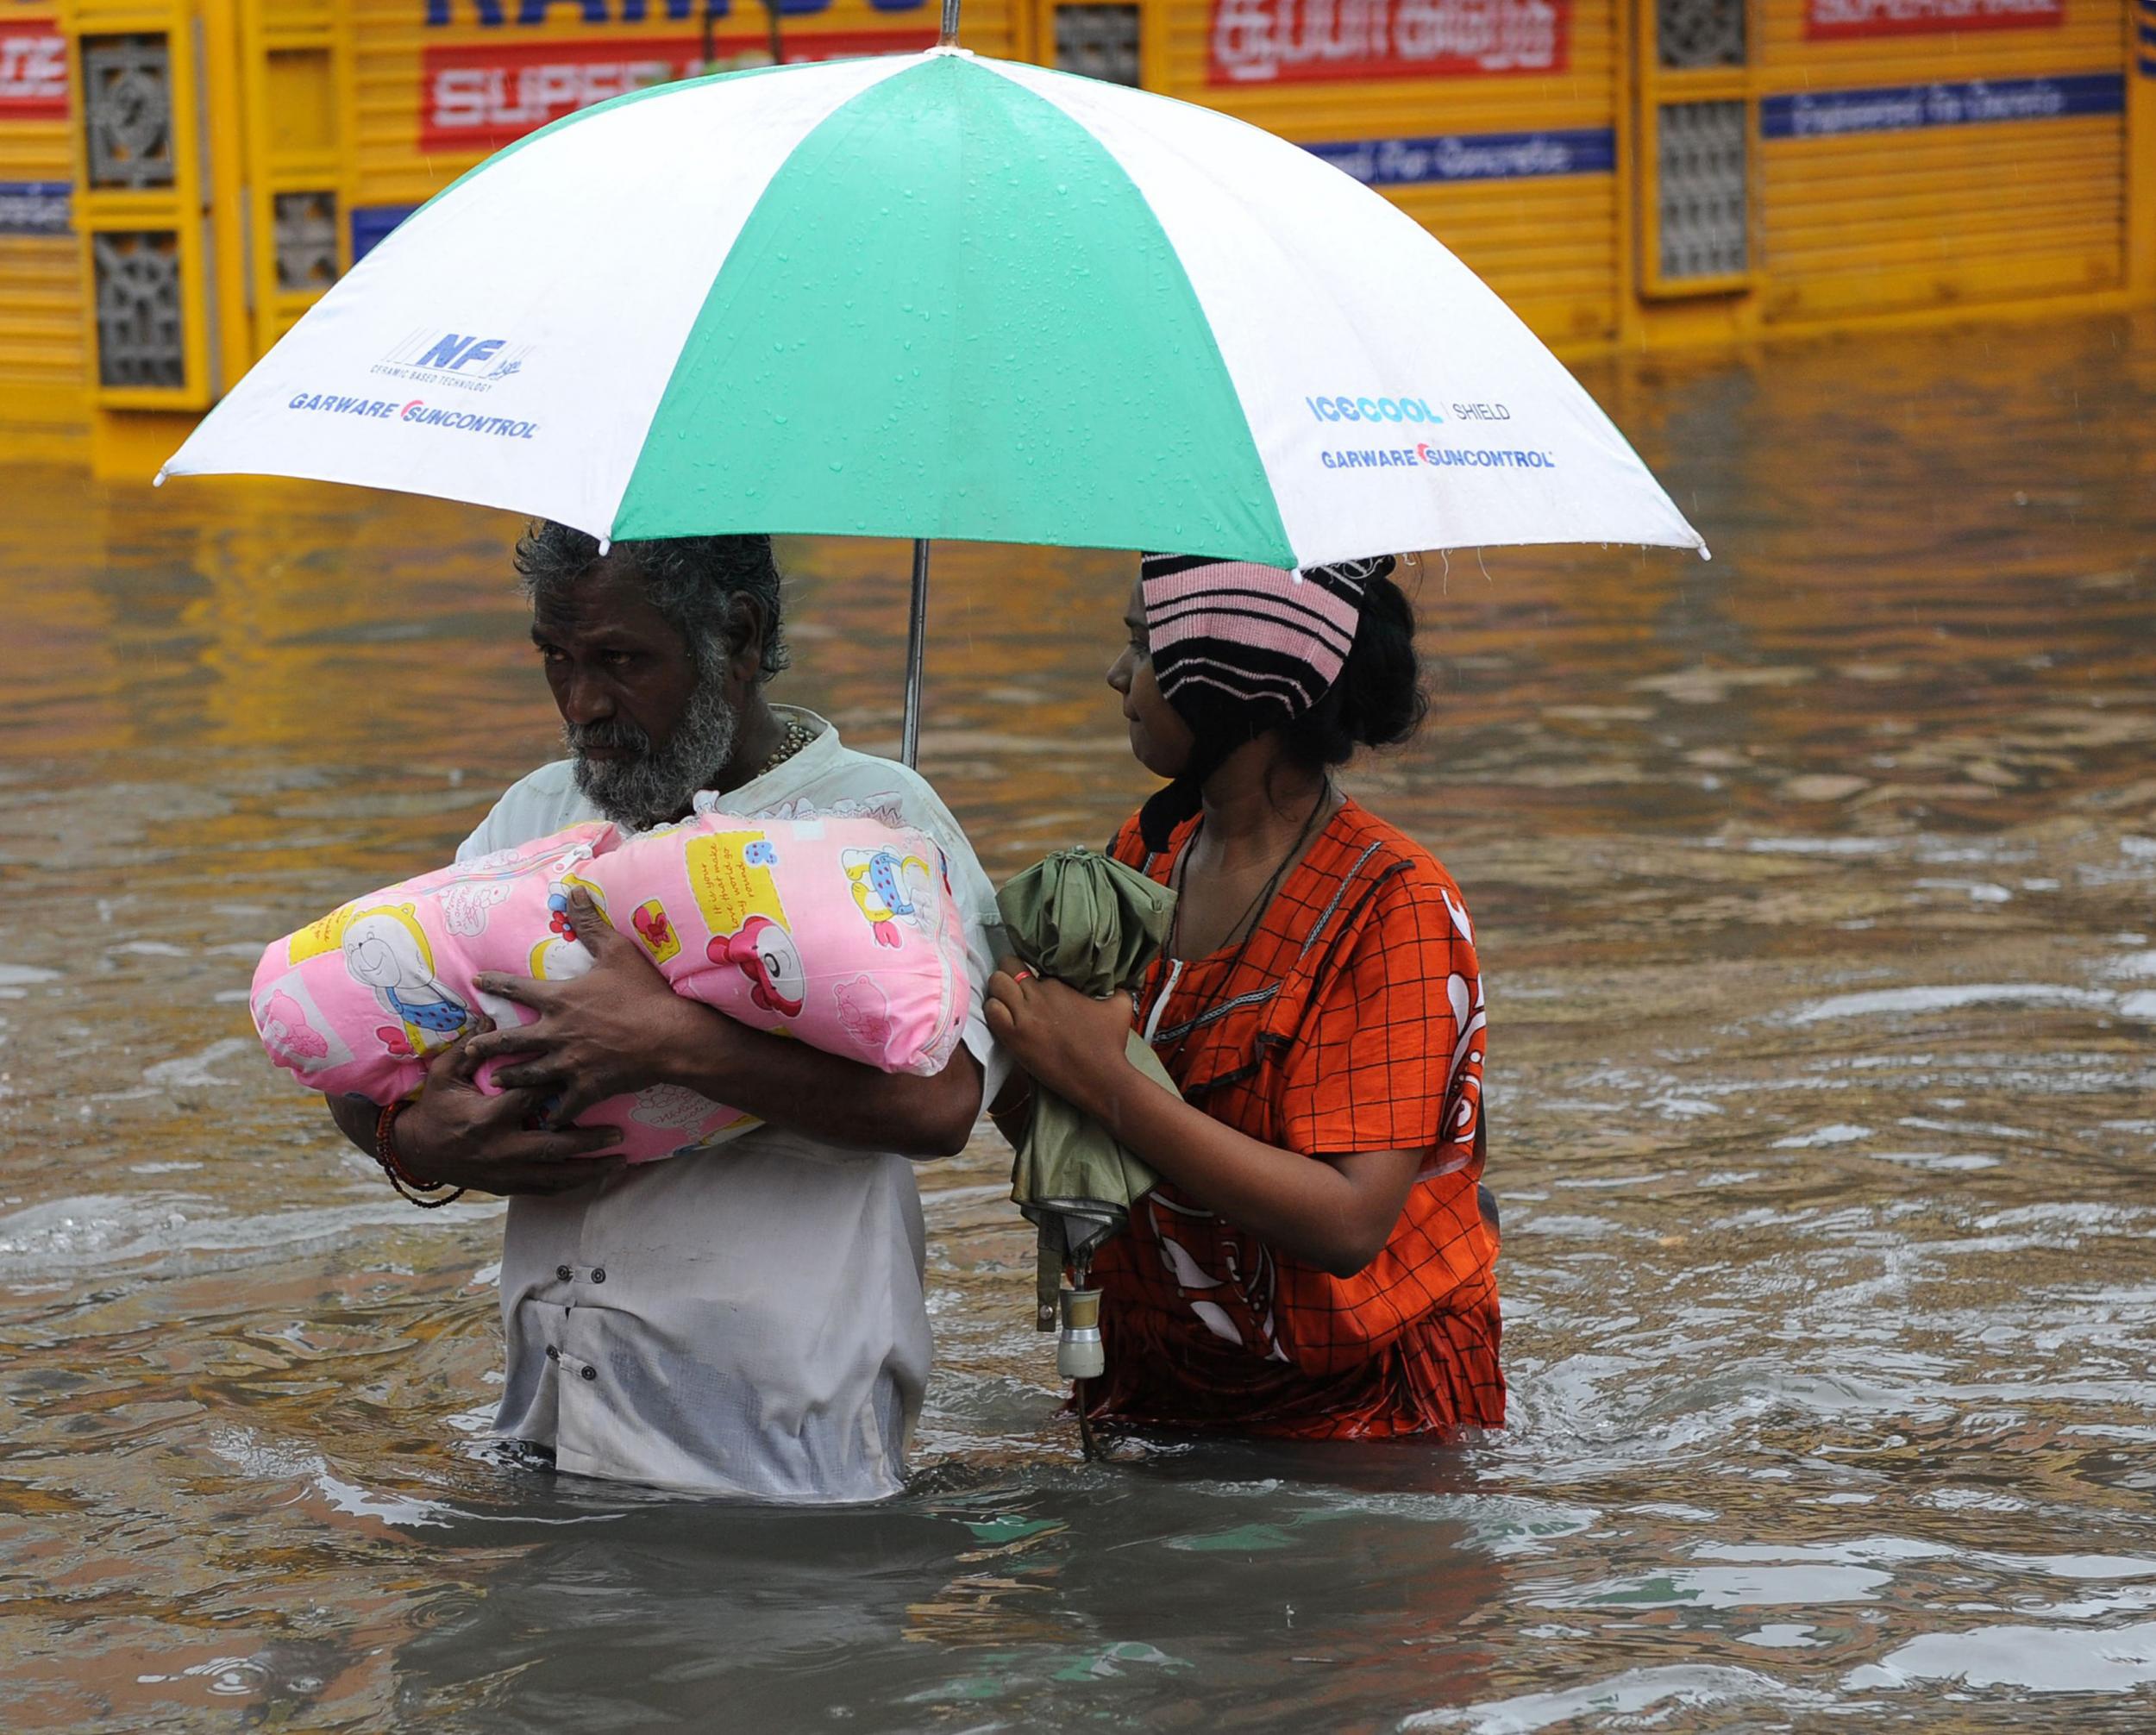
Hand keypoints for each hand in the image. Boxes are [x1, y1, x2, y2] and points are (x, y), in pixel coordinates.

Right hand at [392, 1021, 624, 1196]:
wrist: (415, 1152)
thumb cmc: (434, 1107)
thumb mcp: (444, 1075)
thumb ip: (468, 1049)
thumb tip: (489, 1018)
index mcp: (486, 1118)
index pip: (530, 1100)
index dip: (558, 1088)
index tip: (589, 1076)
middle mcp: (500, 1149)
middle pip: (553, 1147)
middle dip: (588, 1141)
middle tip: (618, 1133)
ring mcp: (505, 1173)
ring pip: (555, 1177)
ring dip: (589, 1171)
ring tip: (620, 1162)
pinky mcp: (506, 1187)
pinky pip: (545, 1189)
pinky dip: (571, 1184)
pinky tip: (594, 1177)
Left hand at [462, 887, 729, 1126]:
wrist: (670, 1035)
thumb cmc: (644, 992)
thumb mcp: (617, 951)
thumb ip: (590, 923)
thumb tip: (572, 889)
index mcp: (560, 999)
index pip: (518, 989)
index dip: (495, 983)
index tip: (476, 981)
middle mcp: (557, 1033)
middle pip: (513, 1041)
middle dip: (488, 1044)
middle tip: (470, 1050)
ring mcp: (570, 1063)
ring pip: (530, 1075)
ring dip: (510, 1078)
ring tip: (496, 1081)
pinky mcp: (588, 1087)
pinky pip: (565, 1105)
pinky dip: (554, 1115)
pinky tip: (546, 1123)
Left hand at [983, 955, 1137, 1102]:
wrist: (1100, 1076)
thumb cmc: (1110, 1043)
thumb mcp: (1120, 1006)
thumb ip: (1119, 988)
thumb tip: (1121, 980)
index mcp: (1059, 984)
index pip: (1032, 964)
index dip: (1030, 971)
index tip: (1033, 980)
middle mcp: (1039, 994)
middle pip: (1008, 966)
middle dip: (1008, 972)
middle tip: (1013, 985)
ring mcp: (1024, 1015)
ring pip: (996, 984)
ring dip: (998, 990)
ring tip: (1005, 1001)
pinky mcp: (1014, 1037)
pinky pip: (991, 1011)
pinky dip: (993, 1009)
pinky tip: (1002, 1017)